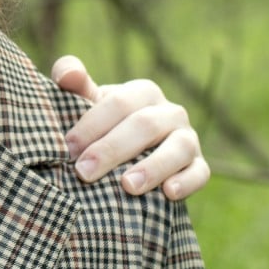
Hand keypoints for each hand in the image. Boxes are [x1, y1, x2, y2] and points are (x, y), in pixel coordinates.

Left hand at [52, 55, 209, 200]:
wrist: (129, 155)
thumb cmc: (101, 123)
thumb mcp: (85, 100)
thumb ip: (72, 80)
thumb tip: (67, 75)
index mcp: (143, 92)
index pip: (118, 103)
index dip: (91, 125)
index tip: (68, 148)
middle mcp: (170, 111)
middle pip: (144, 125)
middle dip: (112, 149)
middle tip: (84, 172)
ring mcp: (188, 138)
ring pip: (179, 147)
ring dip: (153, 167)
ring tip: (127, 186)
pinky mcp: (199, 165)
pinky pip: (201, 172)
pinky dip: (187, 182)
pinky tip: (168, 194)